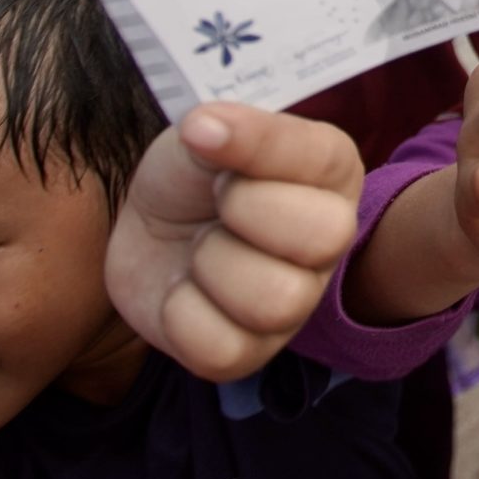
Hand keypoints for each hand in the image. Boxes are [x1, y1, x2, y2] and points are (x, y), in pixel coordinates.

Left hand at [103, 104, 363, 383]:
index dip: (256, 144)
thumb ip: (220, 127)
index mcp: (330, 173)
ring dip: (211, 266)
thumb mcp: (202, 133)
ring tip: (199, 248)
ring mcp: (297, 303)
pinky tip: (183, 289)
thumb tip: (207, 126)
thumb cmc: (191, 178)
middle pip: (323, 238)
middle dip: (244, 210)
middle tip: (216, 200)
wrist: (148, 232)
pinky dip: (181, 316)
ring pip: (275, 301)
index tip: (202, 132)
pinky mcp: (250, 352)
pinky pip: (222, 349)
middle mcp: (330, 240)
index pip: (321, 158)